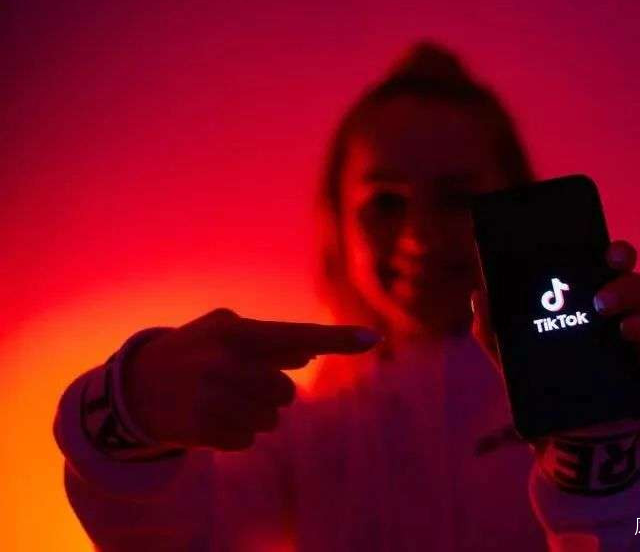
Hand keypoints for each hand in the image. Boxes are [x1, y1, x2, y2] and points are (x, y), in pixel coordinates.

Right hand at [123, 308, 380, 450]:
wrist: (135, 388)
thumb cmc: (193, 350)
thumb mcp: (223, 331)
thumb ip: (268, 340)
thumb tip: (307, 354)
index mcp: (235, 331)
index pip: (297, 334)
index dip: (338, 338)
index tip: (375, 337)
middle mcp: (226, 363)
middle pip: (287, 391)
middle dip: (271, 390)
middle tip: (240, 382)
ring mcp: (214, 399)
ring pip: (272, 418)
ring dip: (255, 413)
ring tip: (222, 400)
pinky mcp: (206, 431)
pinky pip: (251, 438)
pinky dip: (238, 431)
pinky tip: (211, 418)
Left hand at [471, 240, 639, 390]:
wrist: (560, 425)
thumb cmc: (539, 374)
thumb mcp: (509, 351)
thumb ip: (490, 325)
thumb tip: (478, 296)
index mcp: (588, 297)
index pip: (611, 264)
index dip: (617, 253)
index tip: (609, 253)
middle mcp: (617, 314)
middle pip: (635, 286)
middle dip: (623, 287)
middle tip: (599, 302)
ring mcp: (633, 344)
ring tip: (620, 329)